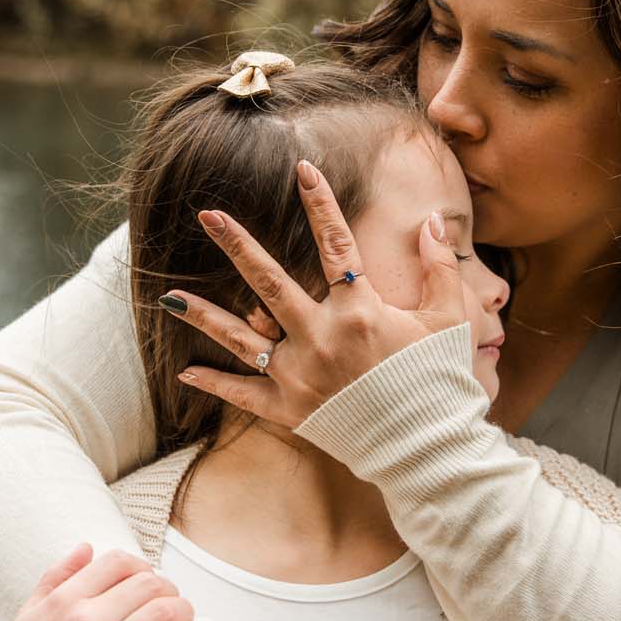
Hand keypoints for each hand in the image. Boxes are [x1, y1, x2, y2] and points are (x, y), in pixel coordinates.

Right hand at [0, 544, 200, 620]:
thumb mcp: (28, 617)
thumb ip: (55, 578)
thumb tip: (87, 547)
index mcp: (63, 602)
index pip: (118, 562)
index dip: (141, 566)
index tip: (147, 578)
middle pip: (147, 584)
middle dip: (167, 587)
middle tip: (170, 599)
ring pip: (163, 613)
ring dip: (183, 611)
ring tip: (183, 618)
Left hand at [168, 160, 463, 427]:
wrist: (428, 450)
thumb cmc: (442, 382)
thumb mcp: (451, 319)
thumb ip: (440, 266)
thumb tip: (429, 219)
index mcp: (360, 310)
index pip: (335, 243)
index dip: (320, 204)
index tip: (302, 170)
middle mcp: (321, 336)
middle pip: (268, 280)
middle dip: (236, 244)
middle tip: (207, 215)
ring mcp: (300, 374)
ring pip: (241, 336)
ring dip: (204, 314)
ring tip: (169, 296)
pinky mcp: (289, 409)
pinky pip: (243, 394)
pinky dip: (215, 383)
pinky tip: (185, 371)